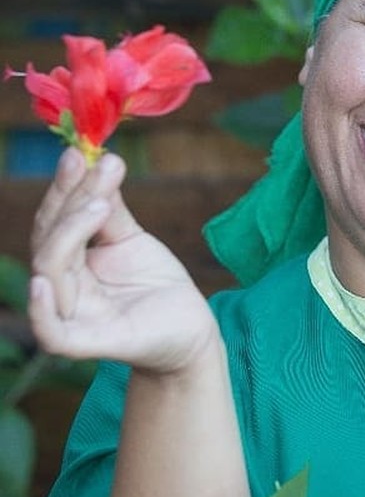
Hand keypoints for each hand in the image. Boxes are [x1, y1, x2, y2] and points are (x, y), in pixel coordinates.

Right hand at [29, 148, 216, 373]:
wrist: (191, 330)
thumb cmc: (157, 286)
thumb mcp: (134, 241)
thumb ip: (111, 210)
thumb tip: (100, 161)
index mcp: (70, 261)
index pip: (56, 220)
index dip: (66, 187)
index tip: (81, 152)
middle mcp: (62, 287)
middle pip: (50, 240)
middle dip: (71, 200)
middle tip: (97, 167)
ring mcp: (72, 316)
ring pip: (51, 272)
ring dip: (69, 234)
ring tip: (100, 204)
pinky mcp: (87, 344)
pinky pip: (52, 331)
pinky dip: (40, 309)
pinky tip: (43, 281)